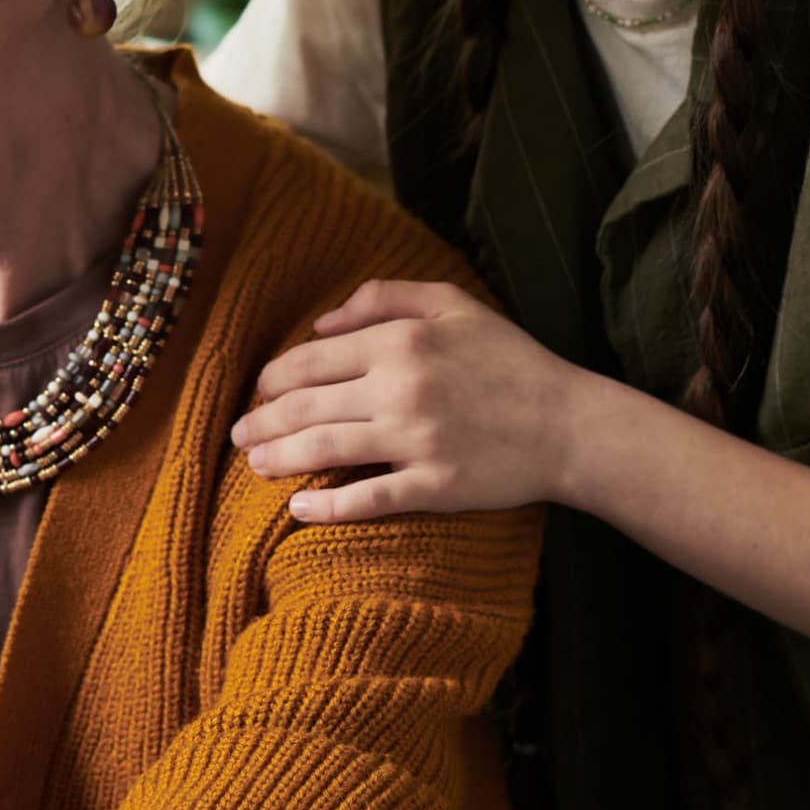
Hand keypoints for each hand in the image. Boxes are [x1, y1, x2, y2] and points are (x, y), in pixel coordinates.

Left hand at [230, 280, 584, 521]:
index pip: (310, 360)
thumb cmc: (509, 361)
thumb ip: (383, 298)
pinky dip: (327, 507)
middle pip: (305, 407)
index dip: (274, 380)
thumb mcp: (453, 305)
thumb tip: (320, 323)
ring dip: (277, 460)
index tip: (260, 394)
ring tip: (254, 467)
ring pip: (323, 450)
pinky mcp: (435, 486)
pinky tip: (299, 511)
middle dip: (261, 423)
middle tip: (239, 436)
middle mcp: (402, 387)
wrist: (570, 425)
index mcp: (401, 341)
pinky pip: (368, 499)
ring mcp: (416, 440)